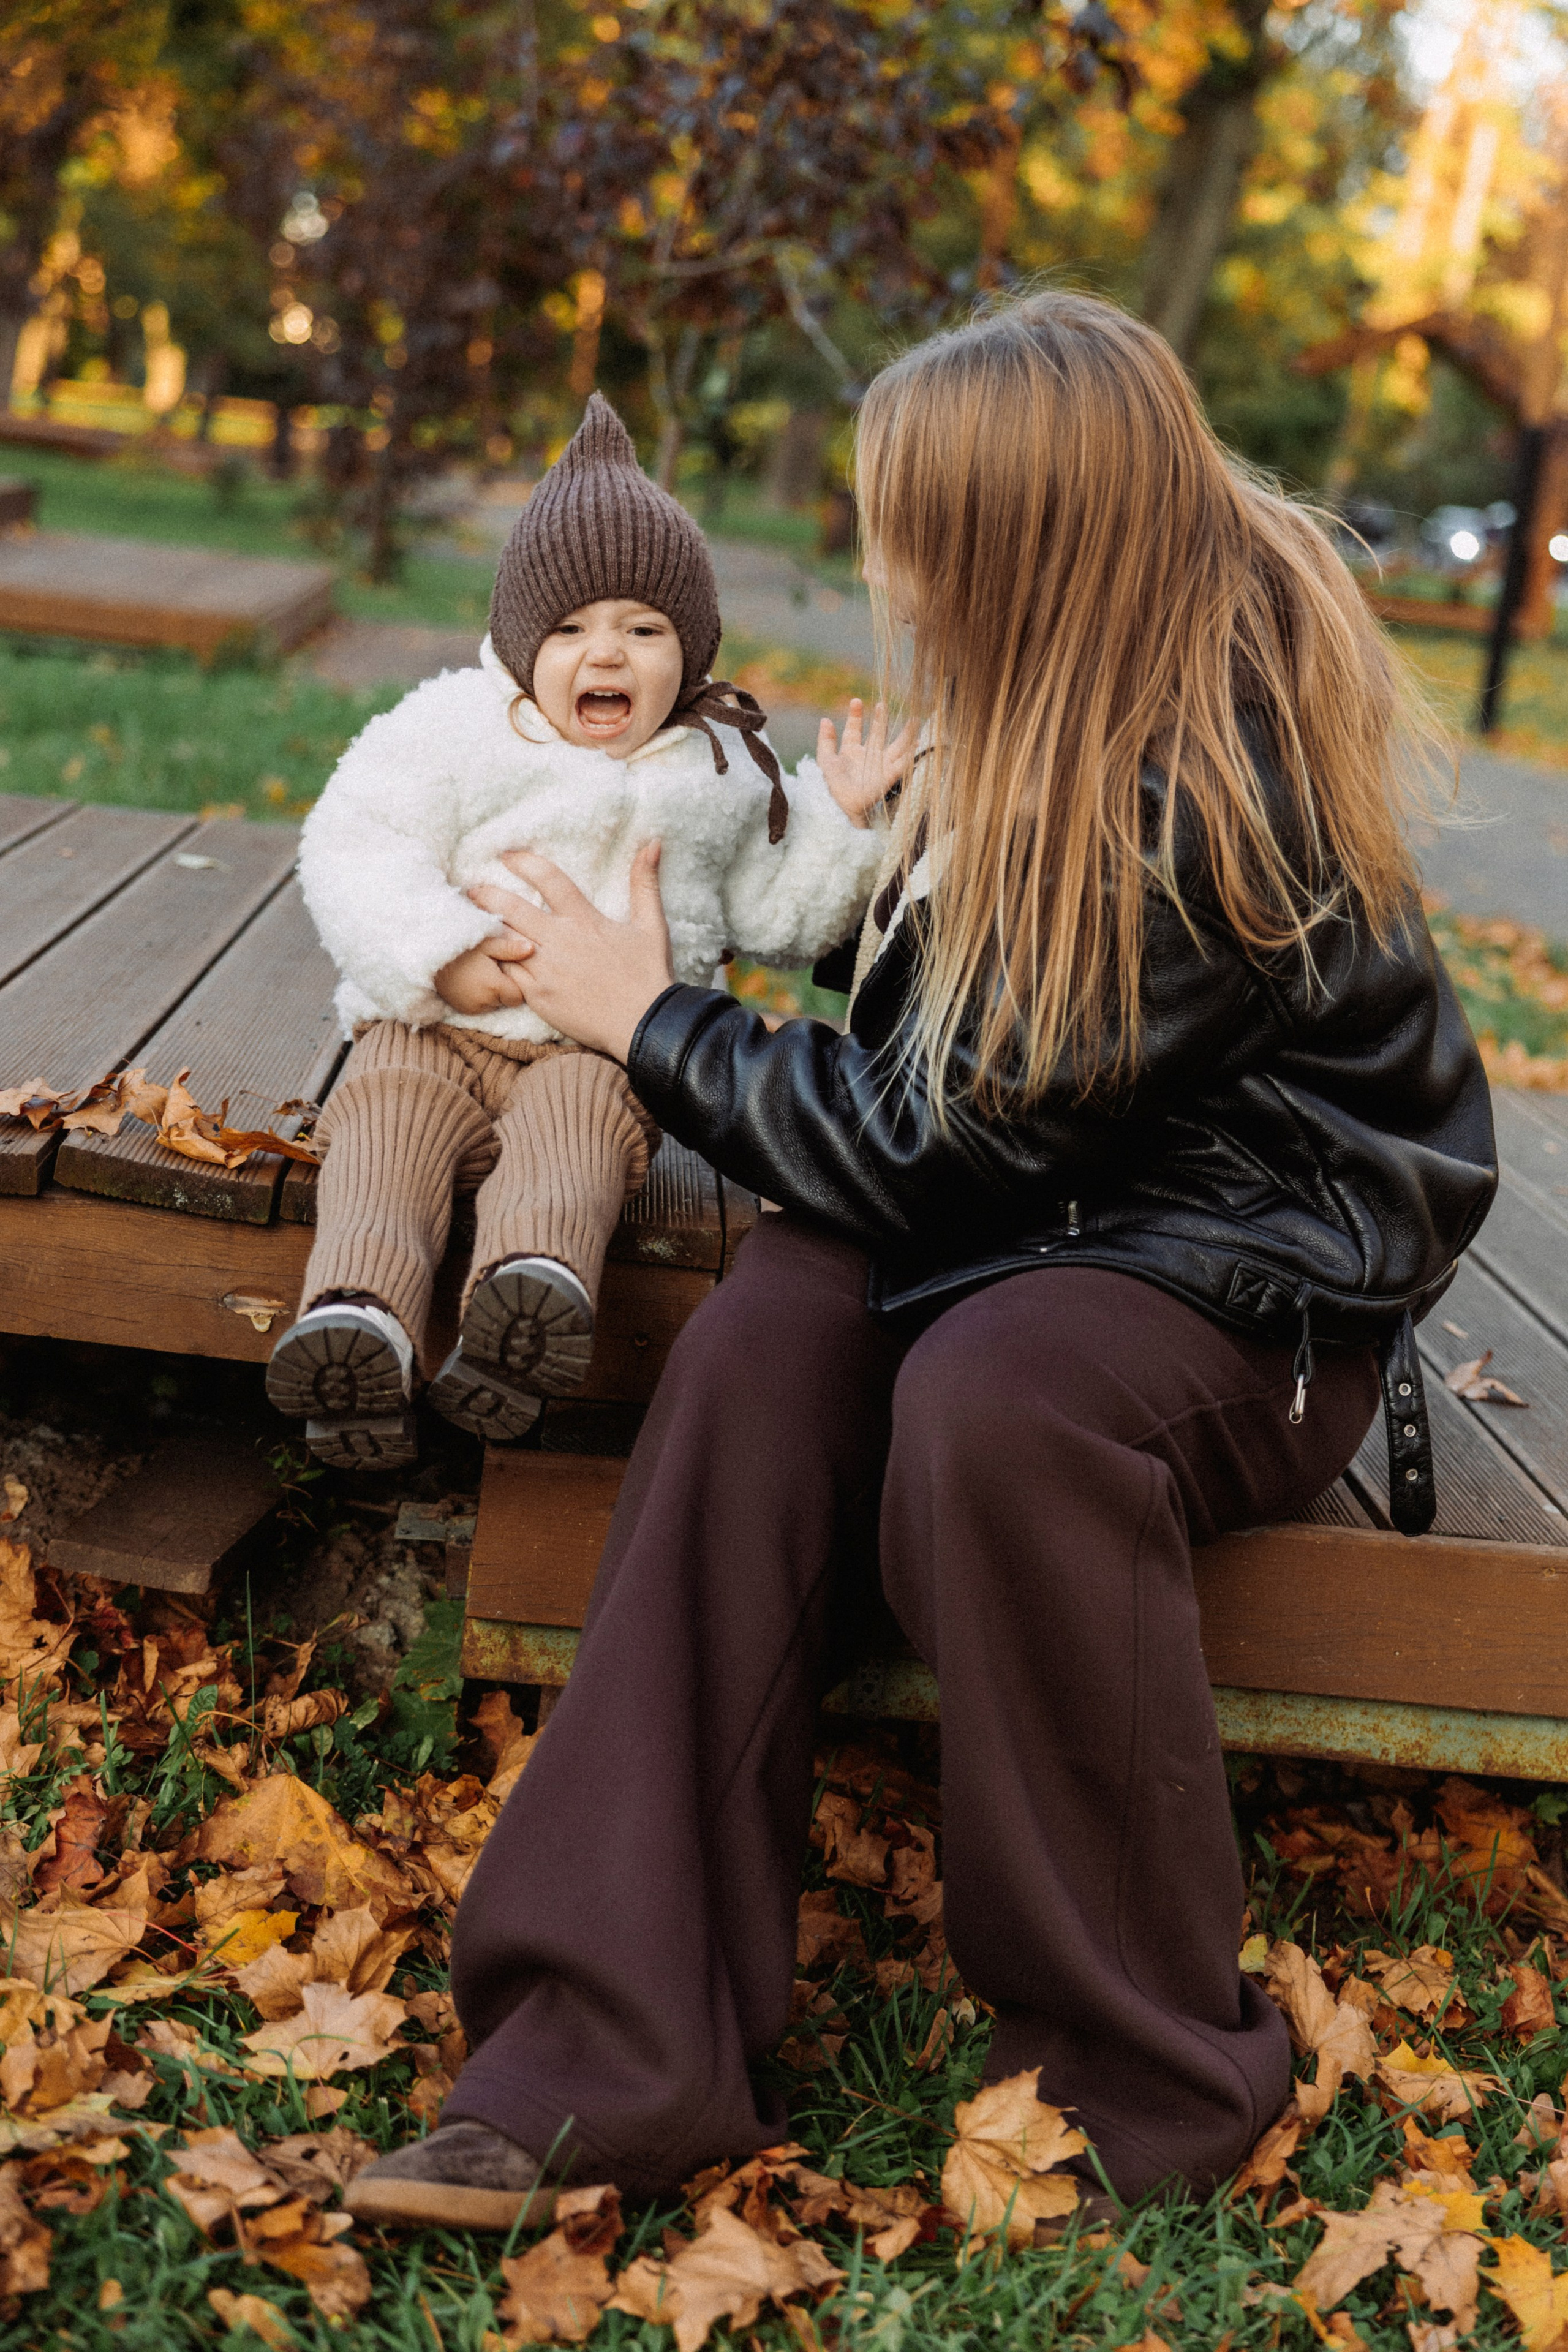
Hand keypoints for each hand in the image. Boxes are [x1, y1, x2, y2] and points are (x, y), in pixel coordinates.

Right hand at [433, 937, 530, 1014]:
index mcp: (495, 987)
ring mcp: (473, 1008)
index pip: (518, 996)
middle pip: (507, 1001)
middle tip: (492, 970)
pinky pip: (481, 1007)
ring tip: (481, 975)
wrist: (431, 958)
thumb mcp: (488, 944)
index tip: (506, 970)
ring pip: (495, 1005)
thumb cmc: (462, 948)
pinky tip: (473, 983)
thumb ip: (510, 948)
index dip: (516, 984)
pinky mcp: (464, 1010)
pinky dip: (481, 998)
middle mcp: (485, 1002)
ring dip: (493, 994)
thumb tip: (532, 949)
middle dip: (505, 988)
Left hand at [466, 840, 675, 1060]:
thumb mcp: (653, 926)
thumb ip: (645, 883)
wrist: (644, 1026)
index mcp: (585, 920)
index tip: (507, 856)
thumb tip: (653, 843)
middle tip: (471, 889)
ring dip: (486, 929)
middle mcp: (560, 941)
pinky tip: (488, 957)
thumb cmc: (650, 976)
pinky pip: (507, 973)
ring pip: (503, 941)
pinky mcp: (538, 995)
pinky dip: (497, 962)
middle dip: (486, 895)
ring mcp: (545, 970)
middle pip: (511, 908)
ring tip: (471, 921)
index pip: (548, 879)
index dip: (524, 862)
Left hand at [816, 698, 914, 829]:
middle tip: (883, 704)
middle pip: (878, 734)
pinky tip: (918, 743)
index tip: (856, 701)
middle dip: (880, 719)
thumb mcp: (825, 761)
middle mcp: (867, 757)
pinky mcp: (889, 777)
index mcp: (850, 752)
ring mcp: (880, 766)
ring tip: (914, 720)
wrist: (839, 807)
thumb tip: (824, 720)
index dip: (855, 716)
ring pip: (896, 746)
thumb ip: (826, 741)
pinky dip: (911, 754)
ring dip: (906, 734)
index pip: (854, 730)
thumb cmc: (829, 787)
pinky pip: (902, 763)